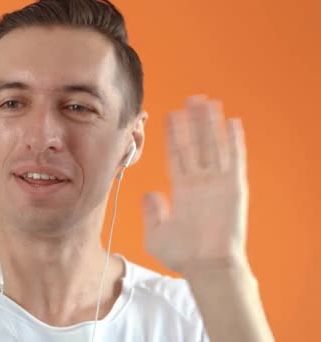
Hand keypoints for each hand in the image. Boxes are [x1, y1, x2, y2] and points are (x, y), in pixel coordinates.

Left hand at [143, 95, 248, 274]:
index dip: (173, 134)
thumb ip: (151, 211)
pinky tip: (232, 122)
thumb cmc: (183, 255)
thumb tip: (149, 193)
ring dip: (210, 124)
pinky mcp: (234, 187)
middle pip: (195, 143)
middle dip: (192, 121)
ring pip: (213, 145)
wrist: (207, 266)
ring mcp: (217, 182)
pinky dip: (234, 142)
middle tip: (190, 98)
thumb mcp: (155, 233)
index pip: (176, 154)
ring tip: (207, 102)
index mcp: (181, 189)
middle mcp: (199, 181)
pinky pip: (234, 160)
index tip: (169, 115)